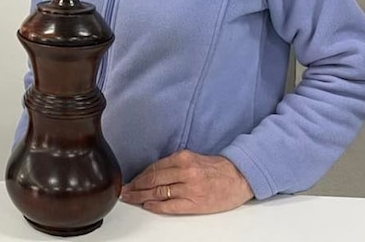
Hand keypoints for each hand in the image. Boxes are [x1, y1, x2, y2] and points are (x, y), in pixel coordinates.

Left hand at [120, 151, 252, 214]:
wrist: (240, 177)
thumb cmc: (217, 169)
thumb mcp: (194, 159)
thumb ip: (175, 164)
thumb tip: (153, 173)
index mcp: (183, 158)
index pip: (154, 167)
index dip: (139, 175)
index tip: (130, 180)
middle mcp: (185, 171)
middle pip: (152, 179)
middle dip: (135, 186)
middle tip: (124, 191)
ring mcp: (189, 188)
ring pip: (158, 192)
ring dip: (141, 196)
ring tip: (131, 198)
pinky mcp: (195, 202)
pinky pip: (170, 205)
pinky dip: (156, 205)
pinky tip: (147, 205)